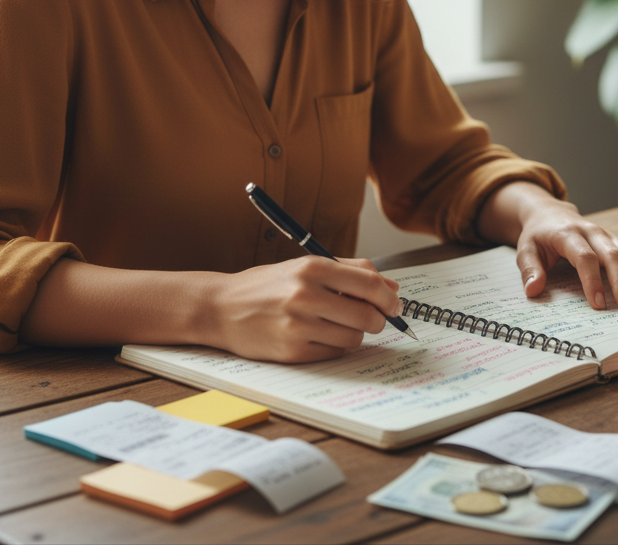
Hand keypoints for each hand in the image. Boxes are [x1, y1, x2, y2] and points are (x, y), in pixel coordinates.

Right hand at [204, 256, 401, 362]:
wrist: (222, 307)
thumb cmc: (268, 285)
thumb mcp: (307, 265)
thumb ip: (351, 271)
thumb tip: (392, 288)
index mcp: (312, 268)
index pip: (369, 284)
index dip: (389, 298)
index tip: (395, 304)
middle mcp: (305, 295)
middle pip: (367, 316)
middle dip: (377, 320)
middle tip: (371, 318)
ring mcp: (298, 326)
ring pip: (354, 338)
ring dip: (354, 333)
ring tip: (335, 324)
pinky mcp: (292, 352)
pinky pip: (334, 353)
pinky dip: (334, 346)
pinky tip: (318, 335)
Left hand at [477, 182, 617, 311]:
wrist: (549, 213)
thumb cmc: (538, 235)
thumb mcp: (526, 249)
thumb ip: (529, 269)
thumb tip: (533, 290)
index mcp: (568, 234)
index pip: (584, 257)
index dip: (593, 281)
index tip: (598, 304)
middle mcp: (592, 232)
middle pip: (613, 255)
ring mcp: (607, 236)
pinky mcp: (616, 241)